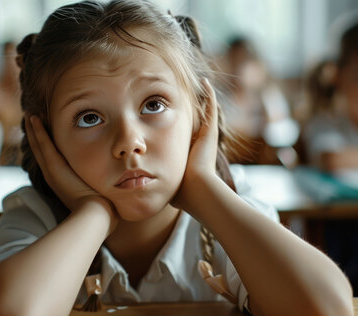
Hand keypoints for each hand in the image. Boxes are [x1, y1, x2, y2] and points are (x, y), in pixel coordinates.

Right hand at [25, 115, 103, 211]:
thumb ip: (101, 186)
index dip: (47, 146)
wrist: (96, 215)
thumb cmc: (102, 210)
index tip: (45, 133)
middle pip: (40, 151)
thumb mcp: (99, 194)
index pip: (52, 160)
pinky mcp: (54, 166)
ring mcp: (52, 171)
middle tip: (30, 119)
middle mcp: (53, 176)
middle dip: (36, 136)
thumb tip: (112, 185)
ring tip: (29, 115)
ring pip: (39, 146)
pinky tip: (33, 118)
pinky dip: (37, 131)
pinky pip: (44, 144)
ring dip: (33, 130)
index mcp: (63, 182)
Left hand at [171, 78, 218, 209]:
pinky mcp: (210, 131)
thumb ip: (160, 184)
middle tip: (183, 97)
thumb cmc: (182, 192)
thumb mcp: (168, 184)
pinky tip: (204, 82)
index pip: (184, 136)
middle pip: (197, 122)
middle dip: (190, 110)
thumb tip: (147, 189)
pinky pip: (210, 107)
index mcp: (191, 154)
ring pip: (205, 112)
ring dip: (202, 99)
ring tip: (198, 84)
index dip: (178, 127)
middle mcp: (201, 144)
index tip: (171, 119)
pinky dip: (209, 94)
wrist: (196, 189)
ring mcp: (207, 136)